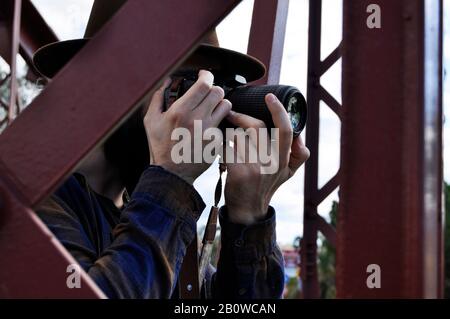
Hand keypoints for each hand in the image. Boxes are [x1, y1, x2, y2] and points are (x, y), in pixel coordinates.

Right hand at [144, 70, 231, 183]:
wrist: (171, 173)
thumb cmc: (160, 147)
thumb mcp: (151, 120)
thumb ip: (158, 97)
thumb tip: (167, 81)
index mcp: (181, 111)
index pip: (204, 84)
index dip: (207, 76)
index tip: (204, 75)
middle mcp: (198, 119)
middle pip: (218, 92)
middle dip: (213, 89)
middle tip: (207, 93)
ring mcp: (210, 131)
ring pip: (226, 106)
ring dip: (219, 104)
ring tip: (210, 108)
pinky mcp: (217, 142)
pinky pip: (223, 124)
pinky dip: (216, 123)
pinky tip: (207, 128)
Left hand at [223, 93, 309, 224]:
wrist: (248, 210)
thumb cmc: (267, 185)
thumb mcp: (287, 173)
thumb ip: (298, 155)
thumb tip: (302, 137)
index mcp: (284, 159)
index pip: (285, 129)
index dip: (278, 110)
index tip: (269, 96)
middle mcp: (272, 162)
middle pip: (255, 127)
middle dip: (241, 117)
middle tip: (231, 113)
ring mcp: (255, 167)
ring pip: (237, 135)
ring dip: (229, 135)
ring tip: (226, 140)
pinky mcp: (238, 172)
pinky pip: (226, 148)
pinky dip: (220, 147)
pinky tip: (221, 153)